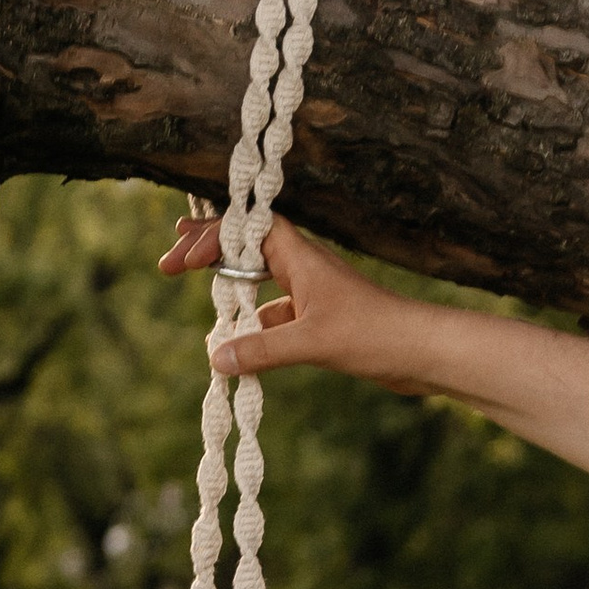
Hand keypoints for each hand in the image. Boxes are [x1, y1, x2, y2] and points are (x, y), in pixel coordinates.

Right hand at [160, 212, 434, 393]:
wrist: (420, 351)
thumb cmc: (374, 334)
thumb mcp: (312, 342)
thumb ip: (262, 350)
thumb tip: (215, 357)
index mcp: (300, 258)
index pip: (248, 230)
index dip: (213, 237)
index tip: (182, 260)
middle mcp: (302, 270)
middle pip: (245, 250)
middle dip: (208, 253)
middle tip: (169, 263)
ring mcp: (309, 296)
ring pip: (256, 287)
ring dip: (227, 294)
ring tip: (198, 313)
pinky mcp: (316, 322)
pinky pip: (271, 320)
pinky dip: (250, 331)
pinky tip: (234, 352)